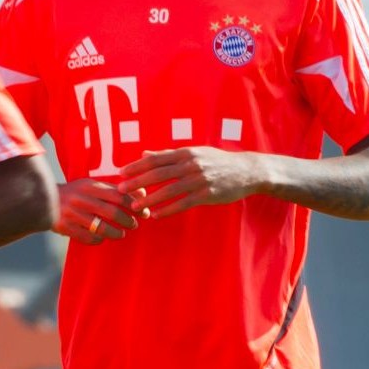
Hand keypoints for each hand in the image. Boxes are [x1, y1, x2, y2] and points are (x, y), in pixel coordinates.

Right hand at [55, 178, 147, 244]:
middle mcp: (81, 199)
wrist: (41, 200)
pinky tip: (102, 238)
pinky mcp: (65, 227)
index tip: (143, 212)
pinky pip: (88, 238)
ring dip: (116, 233)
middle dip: (128, 220)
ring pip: (101, 228)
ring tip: (121, 234)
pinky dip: (99, 240)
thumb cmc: (74, 193)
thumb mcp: (91, 186)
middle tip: (134, 224)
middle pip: (112, 212)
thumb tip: (142, 194)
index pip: (118, 196)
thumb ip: (114, 190)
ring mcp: (72, 214)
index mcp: (89, 186)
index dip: (134, 205)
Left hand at [117, 147, 264, 218]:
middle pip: (158, 174)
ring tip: (135, 206)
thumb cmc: (216, 161)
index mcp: (185, 153)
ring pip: (169, 190)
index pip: (155, 159)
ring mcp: (200, 180)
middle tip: (120, 190)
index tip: (121, 172)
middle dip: (137, 182)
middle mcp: (191, 164)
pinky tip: (156, 215)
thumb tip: (144, 154)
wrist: (248, 171)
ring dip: (150, 199)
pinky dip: (169, 209)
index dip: (136, 166)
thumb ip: (168, 154)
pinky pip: (184, 203)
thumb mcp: (194, 152)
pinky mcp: (208, 194)